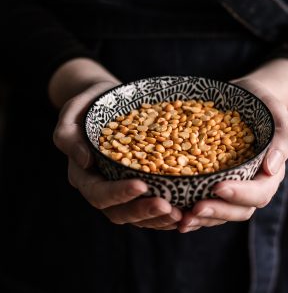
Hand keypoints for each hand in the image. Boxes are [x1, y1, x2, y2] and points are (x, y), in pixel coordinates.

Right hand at [53, 81, 181, 229]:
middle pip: (119, 212)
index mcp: (84, 175)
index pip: (98, 193)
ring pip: (136, 215)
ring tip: (180, 214)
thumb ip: (69, 136)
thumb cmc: (89, 107)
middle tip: (169, 207)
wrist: (105, 104)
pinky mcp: (136, 184)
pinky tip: (183, 209)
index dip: (119, 193)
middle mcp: (102, 187)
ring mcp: (119, 189)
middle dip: (143, 212)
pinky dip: (164, 212)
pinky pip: (148, 205)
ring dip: (158, 218)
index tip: (142, 185)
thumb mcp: (72, 113)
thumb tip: (85, 160)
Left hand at [178, 78, 287, 232]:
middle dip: (217, 211)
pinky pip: (204, 202)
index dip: (239, 194)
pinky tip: (175, 213)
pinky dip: (190, 211)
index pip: (258, 192)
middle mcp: (249, 184)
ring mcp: (230, 186)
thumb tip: (271, 169)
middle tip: (195, 209)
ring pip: (220, 212)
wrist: (243, 100)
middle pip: (238, 210)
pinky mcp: (212, 183)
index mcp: (267, 173)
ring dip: (201, 219)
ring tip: (181, 220)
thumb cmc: (261, 106)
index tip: (217, 187)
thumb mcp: (275, 115)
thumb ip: (281, 140)